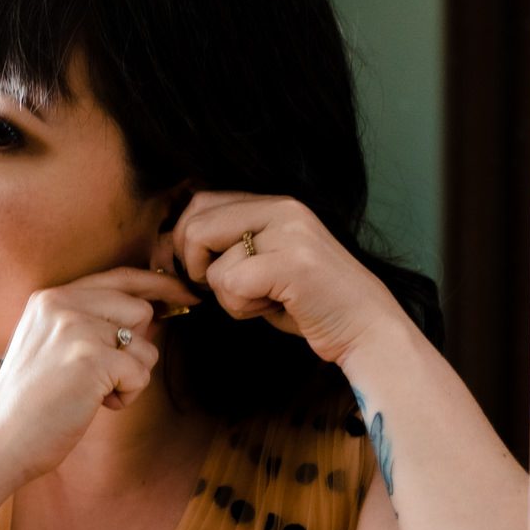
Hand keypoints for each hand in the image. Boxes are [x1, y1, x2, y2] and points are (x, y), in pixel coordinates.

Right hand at [0, 267, 197, 483]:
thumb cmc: (29, 405)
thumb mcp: (51, 346)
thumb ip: (89, 322)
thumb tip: (150, 311)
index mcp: (50, 297)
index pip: (119, 277)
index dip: (158, 285)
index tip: (186, 296)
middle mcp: (62, 303)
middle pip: (139, 309)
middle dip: (133, 348)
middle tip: (100, 378)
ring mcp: (75, 328)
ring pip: (144, 345)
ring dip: (129, 377)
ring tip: (90, 394)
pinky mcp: (91, 359)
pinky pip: (140, 373)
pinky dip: (126, 397)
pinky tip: (93, 406)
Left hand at [171, 191, 414, 366]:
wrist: (364, 327)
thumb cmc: (306, 302)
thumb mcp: (262, 264)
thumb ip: (226, 246)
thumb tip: (166, 247)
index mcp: (272, 204)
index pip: (198, 202)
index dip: (182, 241)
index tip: (196, 273)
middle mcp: (281, 208)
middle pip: (194, 226)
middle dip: (194, 267)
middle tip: (225, 289)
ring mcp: (290, 233)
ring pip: (212, 263)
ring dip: (226, 296)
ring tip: (263, 299)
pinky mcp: (294, 263)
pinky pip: (231, 285)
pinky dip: (242, 309)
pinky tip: (273, 308)